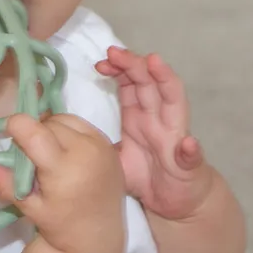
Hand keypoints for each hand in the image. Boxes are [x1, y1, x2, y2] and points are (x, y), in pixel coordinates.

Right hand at [0, 113, 125, 252]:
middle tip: (30, 158)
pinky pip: (81, 124)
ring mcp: (101, 145)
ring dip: (51, 129)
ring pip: (64, 118)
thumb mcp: (29, 206)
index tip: (8, 135)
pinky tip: (66, 152)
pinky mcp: (109, 144)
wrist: (98, 235)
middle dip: (34, 134)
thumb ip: (3, 183)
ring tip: (48, 154)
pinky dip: (69, 131)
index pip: (33, 130)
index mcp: (64, 168)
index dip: (15, 126)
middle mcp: (85, 150)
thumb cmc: (60, 224)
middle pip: (47, 123)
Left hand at [95, 47, 209, 220]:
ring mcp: (175, 137)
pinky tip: (186, 143)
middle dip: (133, 64)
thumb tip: (62, 132)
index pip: (130, 84)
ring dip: (166, 80)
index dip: (118, 69)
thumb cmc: (144, 175)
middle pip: (149, 83)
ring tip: (154, 62)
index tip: (100, 63)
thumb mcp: (114, 155)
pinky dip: (190, 148)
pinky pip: (191, 155)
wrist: (172, 201)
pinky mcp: (189, 164)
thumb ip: (95, 142)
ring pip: (174, 102)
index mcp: (140, 116)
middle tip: (114, 51)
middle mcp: (159, 119)